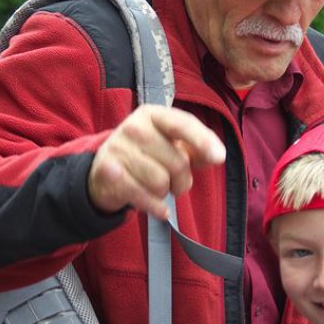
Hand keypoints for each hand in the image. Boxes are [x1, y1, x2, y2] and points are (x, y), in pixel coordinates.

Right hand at [88, 106, 225, 218]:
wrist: (104, 173)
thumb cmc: (146, 157)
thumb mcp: (170, 144)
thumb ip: (196, 147)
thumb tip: (217, 155)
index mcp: (152, 115)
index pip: (181, 123)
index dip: (202, 140)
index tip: (219, 157)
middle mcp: (134, 128)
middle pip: (177, 162)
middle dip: (182, 180)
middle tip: (173, 182)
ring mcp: (119, 150)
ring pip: (161, 182)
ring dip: (165, 193)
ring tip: (155, 188)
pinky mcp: (108, 173)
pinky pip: (145, 198)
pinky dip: (156, 208)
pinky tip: (157, 208)